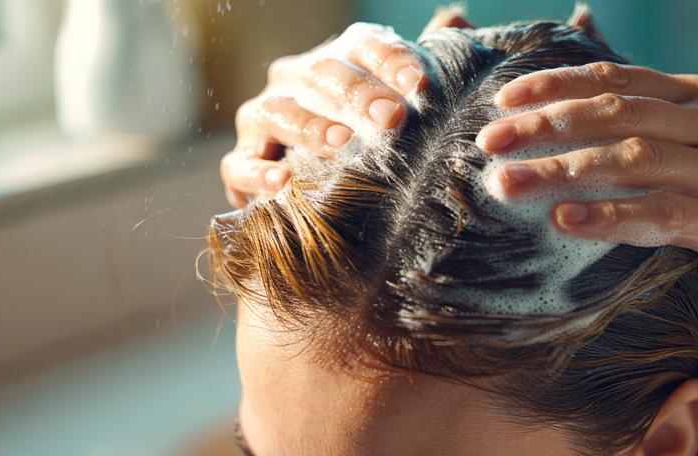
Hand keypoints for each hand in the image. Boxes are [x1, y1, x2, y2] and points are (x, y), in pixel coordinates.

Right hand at [221, 23, 423, 207]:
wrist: (323, 196)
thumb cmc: (371, 142)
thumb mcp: (402, 105)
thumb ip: (427, 66)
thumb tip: (458, 16)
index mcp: (338, 59)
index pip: (363, 44)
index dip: (391, 59)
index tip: (420, 82)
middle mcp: (295, 79)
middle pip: (323, 75)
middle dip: (359, 94)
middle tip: (392, 117)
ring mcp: (262, 117)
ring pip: (278, 112)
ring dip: (311, 127)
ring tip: (343, 145)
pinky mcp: (242, 162)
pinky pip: (240, 163)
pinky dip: (258, 172)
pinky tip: (283, 182)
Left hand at [475, 64, 697, 314]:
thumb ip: (668, 137)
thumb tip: (592, 142)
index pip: (618, 81)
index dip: (556, 86)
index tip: (504, 100)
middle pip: (613, 112)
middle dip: (543, 123)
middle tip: (486, 140)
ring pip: (630, 158)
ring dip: (561, 168)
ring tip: (505, 182)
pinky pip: (664, 215)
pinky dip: (611, 216)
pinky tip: (567, 221)